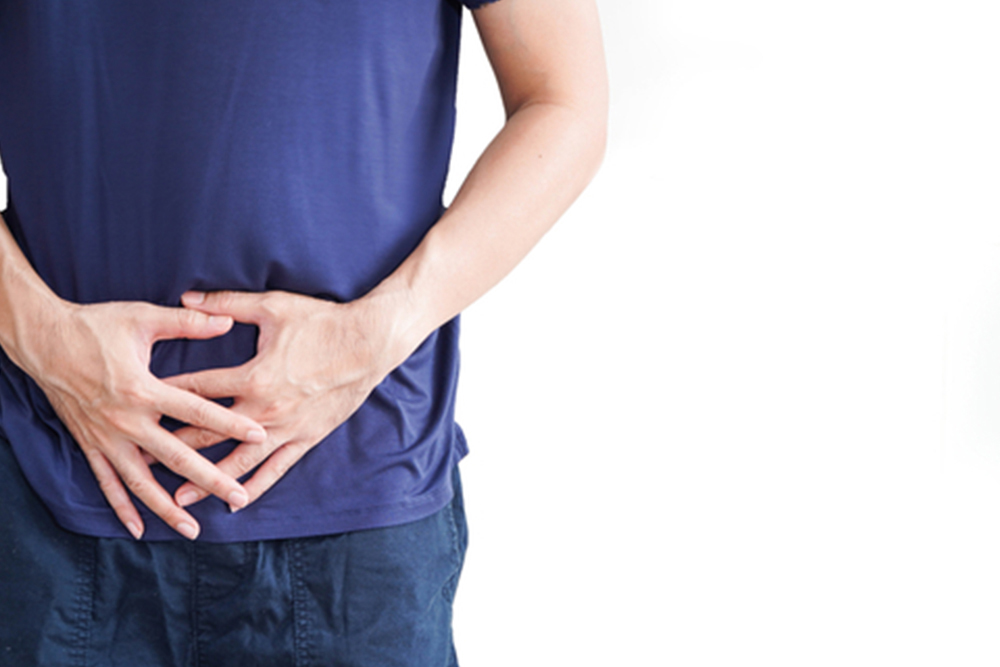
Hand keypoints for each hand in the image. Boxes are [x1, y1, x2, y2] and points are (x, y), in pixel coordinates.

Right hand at [25, 300, 266, 539]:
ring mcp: (105, 437)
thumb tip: (227, 320)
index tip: (259, 435)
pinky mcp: (89, 445)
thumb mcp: (143, 317)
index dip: (230, 423)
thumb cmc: (96, 325)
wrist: (42, 340)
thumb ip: (188, 322)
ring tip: (193, 529)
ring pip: (141, 482)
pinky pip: (107, 483)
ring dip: (167, 508)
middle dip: (210, 479)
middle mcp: (125, 420)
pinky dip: (122, 508)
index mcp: (143, 389)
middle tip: (238, 496)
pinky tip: (139, 529)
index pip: (197, 411)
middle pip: (176, 456)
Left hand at [164, 289, 402, 509]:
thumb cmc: (322, 321)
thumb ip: (227, 304)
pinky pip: (277, 469)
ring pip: (240, 461)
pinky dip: (255, 486)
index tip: (135, 409)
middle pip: (209, 434)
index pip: (197, 391)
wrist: (370, 343)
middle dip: (172, 449)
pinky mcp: (307, 438)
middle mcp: (265, 410)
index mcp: (253, 377)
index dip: (164, 399)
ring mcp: (287, 428)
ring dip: (208, 480)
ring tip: (179, 498)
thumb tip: (186, 297)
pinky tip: (236, 501)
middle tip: (141, 464)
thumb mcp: (273, 306)